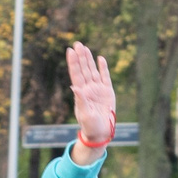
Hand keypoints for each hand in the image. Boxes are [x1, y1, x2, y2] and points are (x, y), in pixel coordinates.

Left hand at [66, 43, 116, 159]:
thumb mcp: (85, 114)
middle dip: (81, 57)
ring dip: (89, 59)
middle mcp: (89, 89)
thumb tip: (75, 87)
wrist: (100, 133)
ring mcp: (98, 89)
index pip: (76, 74)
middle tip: (77, 43)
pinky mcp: (107, 92)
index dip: (74, 63)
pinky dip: (103, 68)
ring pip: (92, 70)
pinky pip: (105, 77)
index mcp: (82, 93)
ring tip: (85, 47)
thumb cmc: (90, 126)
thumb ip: (81, 100)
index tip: (70, 51)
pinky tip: (100, 58)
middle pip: (84, 69)